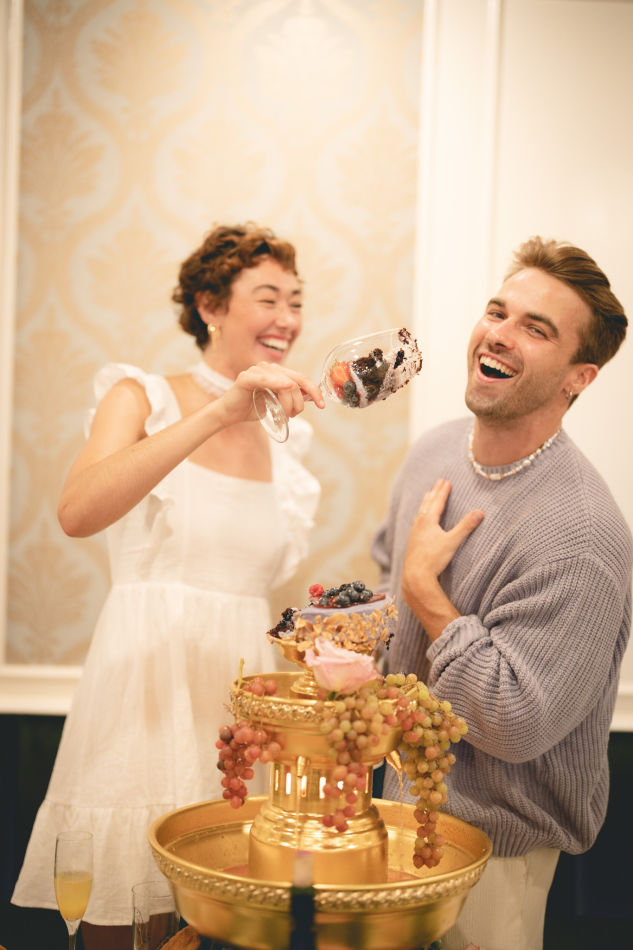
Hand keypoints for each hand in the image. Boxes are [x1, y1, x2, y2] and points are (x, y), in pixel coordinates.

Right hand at [217, 362, 325, 426]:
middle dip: (302, 399)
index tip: (322, 405)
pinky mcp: (246, 378)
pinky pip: (264, 379)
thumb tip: (311, 397)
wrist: (230, 414)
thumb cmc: (252, 408)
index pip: (302, 378)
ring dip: (289, 401)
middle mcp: (268, 368)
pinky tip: (286, 386)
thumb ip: (291, 398)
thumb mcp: (277, 404)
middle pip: (297, 380)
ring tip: (286, 414)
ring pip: (285, 383)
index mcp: (277, 373)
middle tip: (296, 413)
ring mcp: (257, 371)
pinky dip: (276, 382)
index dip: (314, 391)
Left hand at [401, 478, 483, 639]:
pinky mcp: (412, 544)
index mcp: (428, 522)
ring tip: (427, 496)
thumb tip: (480, 512)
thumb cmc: (434, 559)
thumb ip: (466, 526)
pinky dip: (420, 516)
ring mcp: (414, 534)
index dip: (443, 491)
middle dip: (434, 492)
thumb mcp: (453, 541)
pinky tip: (420, 521)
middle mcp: (419, 525)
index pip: (437, 502)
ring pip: (420, 513)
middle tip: (438, 482)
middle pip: (427, 504)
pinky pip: (416, 523)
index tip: (446, 481)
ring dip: (425, 503)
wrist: (415, 577)